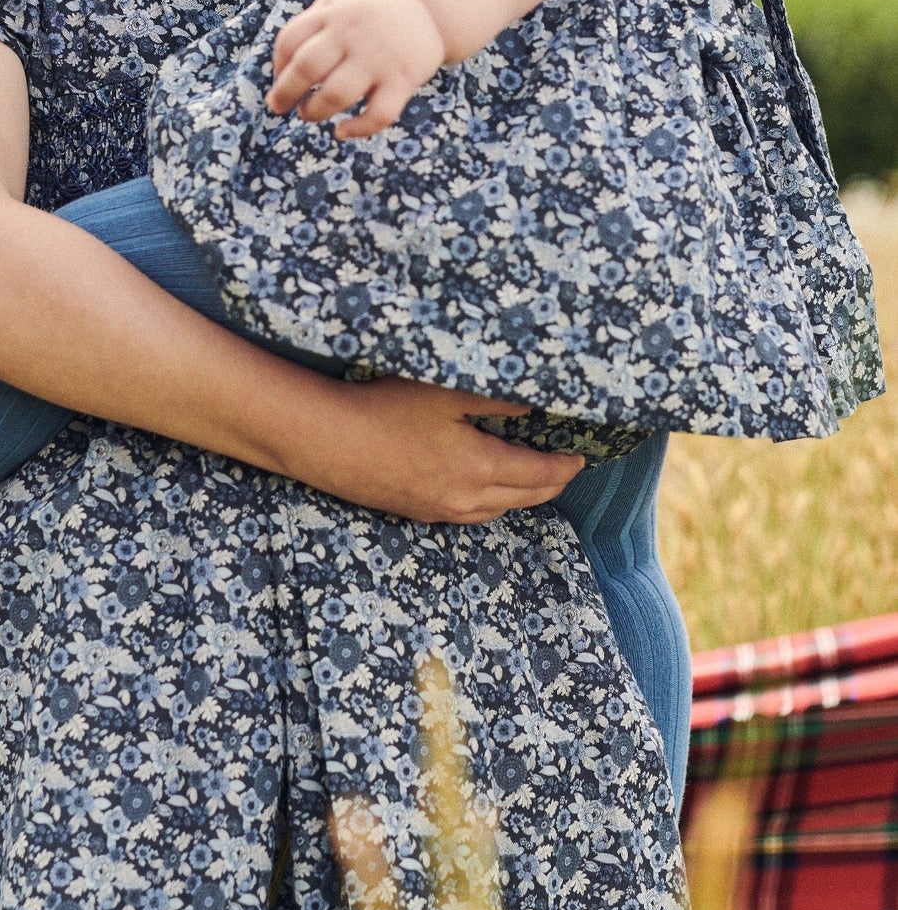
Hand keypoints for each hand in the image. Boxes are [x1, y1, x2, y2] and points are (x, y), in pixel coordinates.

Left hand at [267, 0, 445, 137]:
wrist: (431, 4)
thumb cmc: (373, 7)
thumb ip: (314, 23)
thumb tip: (281, 68)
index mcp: (334, 12)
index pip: (290, 41)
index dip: (277, 65)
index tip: (279, 79)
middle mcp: (353, 34)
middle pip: (306, 68)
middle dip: (285, 92)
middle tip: (278, 106)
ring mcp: (379, 58)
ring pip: (336, 95)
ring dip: (314, 111)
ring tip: (307, 114)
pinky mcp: (403, 79)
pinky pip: (378, 114)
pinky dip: (357, 129)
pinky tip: (341, 131)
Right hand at [283, 376, 582, 523]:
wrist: (327, 439)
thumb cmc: (385, 408)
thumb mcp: (446, 393)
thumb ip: (494, 400)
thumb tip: (532, 407)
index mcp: (479, 468)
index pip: (538, 474)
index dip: (564, 466)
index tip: (582, 457)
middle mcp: (464, 499)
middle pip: (523, 499)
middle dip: (550, 485)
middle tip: (566, 470)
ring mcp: (438, 510)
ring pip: (495, 512)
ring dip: (520, 498)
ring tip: (531, 481)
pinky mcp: (414, 512)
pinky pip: (467, 515)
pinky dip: (489, 505)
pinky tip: (482, 491)